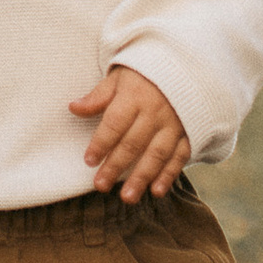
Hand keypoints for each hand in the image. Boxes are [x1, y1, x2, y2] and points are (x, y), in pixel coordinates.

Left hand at [69, 60, 190, 203]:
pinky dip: (169, 175)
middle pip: (133, 143)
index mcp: (135, 96)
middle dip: (115, 166)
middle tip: (100, 186)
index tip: (88, 161)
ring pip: (156, 154)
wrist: (187, 65)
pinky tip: (156, 191)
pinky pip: (179, 156)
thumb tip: (73, 107)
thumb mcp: (119, 76)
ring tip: (127, 197)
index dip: (101, 142)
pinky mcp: (189, 132)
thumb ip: (99, 95)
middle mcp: (155, 112)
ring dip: (141, 177)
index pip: (115, 123)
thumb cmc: (145, 73)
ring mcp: (174, 124)